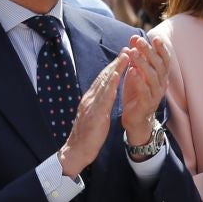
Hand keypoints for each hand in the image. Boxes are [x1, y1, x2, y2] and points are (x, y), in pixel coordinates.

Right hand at [57, 58, 125, 177]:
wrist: (75, 151)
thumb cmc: (87, 136)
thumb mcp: (95, 116)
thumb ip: (99, 104)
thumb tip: (106, 95)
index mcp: (91, 100)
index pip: (103, 80)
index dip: (113, 67)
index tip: (124, 56)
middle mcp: (90, 99)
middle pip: (104, 78)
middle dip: (116, 63)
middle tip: (127, 50)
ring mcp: (91, 106)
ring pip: (104, 84)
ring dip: (115, 69)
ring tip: (125, 57)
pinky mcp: (94, 114)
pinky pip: (104, 98)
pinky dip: (110, 85)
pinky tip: (117, 77)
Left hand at [120, 36, 171, 144]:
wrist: (136, 118)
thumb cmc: (136, 93)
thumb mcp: (136, 72)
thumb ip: (136, 57)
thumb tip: (133, 39)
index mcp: (161, 76)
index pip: (165, 59)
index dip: (162, 48)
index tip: (155, 37)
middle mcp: (162, 83)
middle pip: (159, 65)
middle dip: (149, 51)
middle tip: (139, 41)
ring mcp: (156, 94)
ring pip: (152, 76)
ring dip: (142, 63)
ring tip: (133, 53)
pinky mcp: (147, 103)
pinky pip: (145, 90)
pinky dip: (139, 80)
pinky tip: (132, 71)